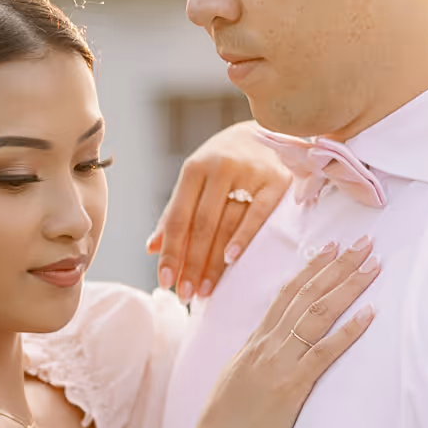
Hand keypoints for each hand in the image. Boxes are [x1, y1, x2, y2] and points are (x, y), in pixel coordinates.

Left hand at [148, 123, 292, 301]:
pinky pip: (258, 214)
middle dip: (191, 263)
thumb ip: (175, 214)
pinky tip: (231, 261)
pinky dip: (243, 238)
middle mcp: (220, 168)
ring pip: (227, 224)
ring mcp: (249, 173)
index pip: (179, 218)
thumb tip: (152, 248)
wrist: (266, 133)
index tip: (164, 282)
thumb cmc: (224, 165)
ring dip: (214, 261)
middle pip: (201, 225)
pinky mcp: (276, 181)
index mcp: (195, 169)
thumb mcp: (196, 181)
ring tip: (205, 290)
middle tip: (185, 294)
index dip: (171, 251)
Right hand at [190, 238, 377, 427]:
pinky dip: (349, 331)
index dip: (311, 269)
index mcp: (254, 343)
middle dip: (337, 265)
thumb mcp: (236, 381)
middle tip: (363, 243)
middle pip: (307, 295)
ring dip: (348, 286)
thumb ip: (254, 360)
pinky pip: (324, 352)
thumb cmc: (227, 425)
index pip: (286, 295)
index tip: (331, 247)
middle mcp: (267, 345)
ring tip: (372, 265)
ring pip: (318, 314)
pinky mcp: (292, 386)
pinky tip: (371, 314)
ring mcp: (279, 363)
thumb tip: (267, 349)